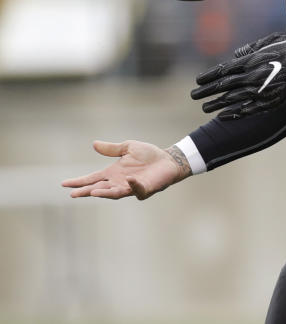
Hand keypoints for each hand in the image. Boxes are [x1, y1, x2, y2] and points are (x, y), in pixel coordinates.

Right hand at [61, 140, 189, 199]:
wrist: (168, 160)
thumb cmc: (148, 154)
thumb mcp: (128, 148)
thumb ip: (112, 149)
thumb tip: (94, 144)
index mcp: (113, 173)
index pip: (92, 178)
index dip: (79, 181)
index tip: (64, 184)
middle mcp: (119, 182)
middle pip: (99, 188)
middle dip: (86, 191)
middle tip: (73, 194)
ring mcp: (131, 187)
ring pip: (114, 193)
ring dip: (104, 193)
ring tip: (93, 192)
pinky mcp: (144, 189)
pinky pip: (137, 189)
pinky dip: (132, 186)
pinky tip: (128, 181)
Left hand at [190, 35, 285, 118]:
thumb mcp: (272, 40)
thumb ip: (252, 47)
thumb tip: (236, 54)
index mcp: (250, 61)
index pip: (223, 71)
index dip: (208, 77)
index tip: (197, 81)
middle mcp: (251, 77)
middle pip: (223, 87)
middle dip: (206, 92)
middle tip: (194, 96)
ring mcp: (259, 92)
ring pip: (231, 100)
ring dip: (216, 104)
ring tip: (205, 108)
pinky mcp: (268, 103)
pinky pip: (246, 110)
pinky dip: (233, 113)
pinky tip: (223, 116)